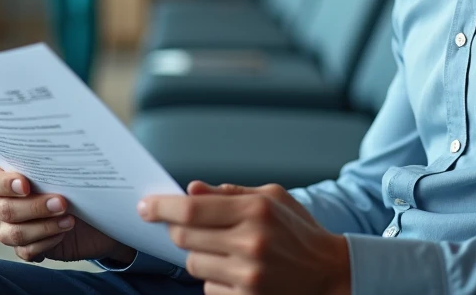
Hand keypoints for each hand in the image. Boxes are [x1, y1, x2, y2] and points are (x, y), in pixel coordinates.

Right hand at [0, 166, 132, 264]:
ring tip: (69, 220)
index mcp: (6, 180)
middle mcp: (2, 205)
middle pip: (3, 210)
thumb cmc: (76, 184)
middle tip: (62, 202)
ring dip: (43, 227)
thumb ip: (54, 166)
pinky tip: (63, 234)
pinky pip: (25, 251)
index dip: (5, 184)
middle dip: (34, 207)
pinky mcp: (26, 248)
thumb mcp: (66, 172)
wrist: (94, 212)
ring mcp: (11, 229)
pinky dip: (46, 243)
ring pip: (13, 234)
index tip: (26, 185)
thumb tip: (61, 155)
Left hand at [140, 181, 350, 294]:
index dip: (161, 207)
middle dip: (178, 230)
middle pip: (184, 237)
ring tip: (224, 250)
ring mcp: (248, 274)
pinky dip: (215, 278)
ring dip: (200, 255)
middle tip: (186, 227)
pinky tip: (236, 271)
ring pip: (193, 264)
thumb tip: (190, 189)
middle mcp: (250, 242)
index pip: (191, 209)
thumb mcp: (271, 197)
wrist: (329, 273)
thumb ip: (229, 192)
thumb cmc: (298, 230)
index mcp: (256, 210)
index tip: (145, 207)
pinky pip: (208, 287)